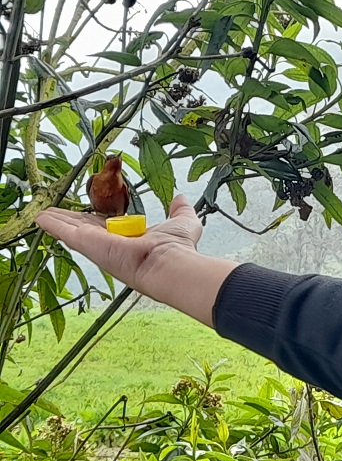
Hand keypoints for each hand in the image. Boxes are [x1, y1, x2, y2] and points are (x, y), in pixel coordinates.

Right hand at [36, 194, 201, 295]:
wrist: (169, 263)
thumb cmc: (177, 247)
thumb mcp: (182, 222)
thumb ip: (180, 210)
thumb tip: (180, 198)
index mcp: (128, 239)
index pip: (107, 227)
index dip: (95, 218)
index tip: (85, 211)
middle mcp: (111, 244)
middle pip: (84, 228)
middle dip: (69, 219)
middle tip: (54, 212)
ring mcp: (98, 245)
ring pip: (72, 230)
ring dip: (57, 221)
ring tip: (42, 213)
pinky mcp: (88, 244)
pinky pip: (65, 232)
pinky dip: (52, 224)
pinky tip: (39, 218)